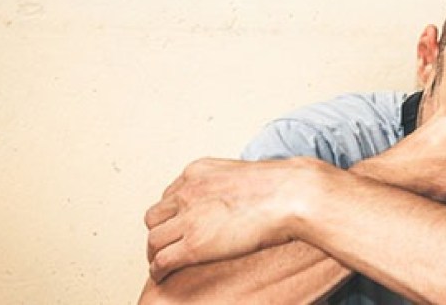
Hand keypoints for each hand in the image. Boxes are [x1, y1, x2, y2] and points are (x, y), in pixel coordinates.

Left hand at [144, 157, 321, 282]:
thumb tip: (242, 195)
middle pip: (155, 216)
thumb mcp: (246, 173)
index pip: (170, 195)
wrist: (292, 195)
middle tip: (169, 244)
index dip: (173, 214)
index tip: (178, 224)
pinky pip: (162, 260)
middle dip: (161, 231)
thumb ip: (234, 184)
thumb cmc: (283, 186)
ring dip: (155, 253)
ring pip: (153, 239)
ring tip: (162, 262)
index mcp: (199, 171)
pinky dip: (159, 270)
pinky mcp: (194, 244)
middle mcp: (188, 191)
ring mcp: (189, 217)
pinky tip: (164, 275)